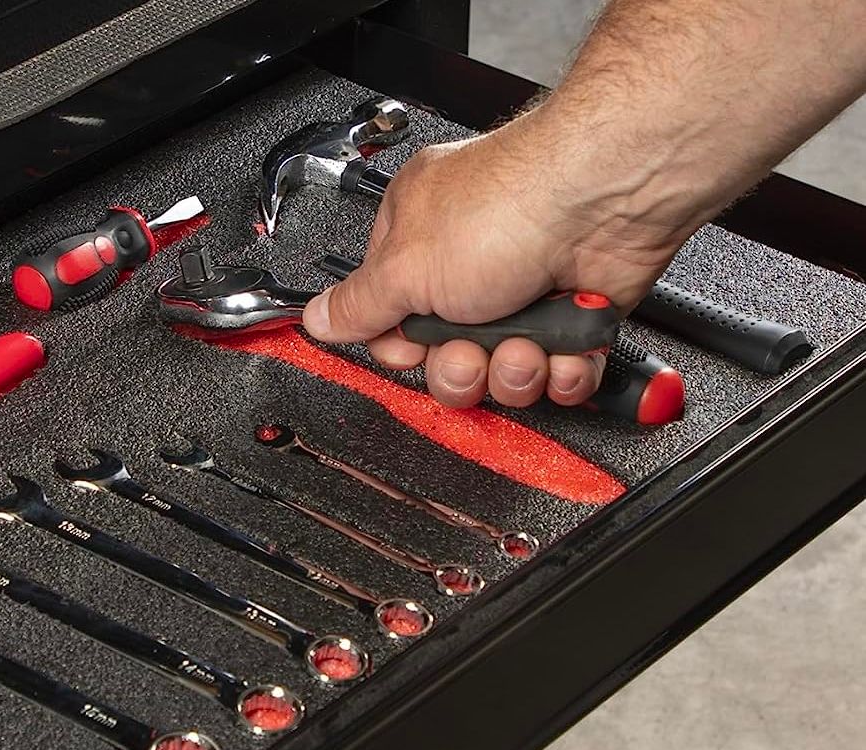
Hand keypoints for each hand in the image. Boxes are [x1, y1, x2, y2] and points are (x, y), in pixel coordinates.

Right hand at [300, 111, 685, 409]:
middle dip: (460, 367)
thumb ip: (357, 306)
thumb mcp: (404, 267)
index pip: (389, 323)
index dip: (402, 349)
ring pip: (502, 373)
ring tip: (526, 342)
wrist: (608, 199)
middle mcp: (469, 265)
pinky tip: (563, 345)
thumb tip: (318, 318)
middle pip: (444, 358)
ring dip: (513, 370)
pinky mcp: (575, 315)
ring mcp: (525, 291)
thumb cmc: (511, 206)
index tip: (414, 346)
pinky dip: (564, 369)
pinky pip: (558, 373)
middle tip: (470, 347)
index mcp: (416, 241)